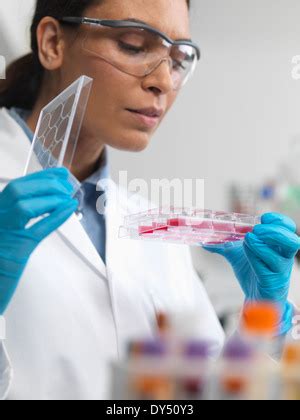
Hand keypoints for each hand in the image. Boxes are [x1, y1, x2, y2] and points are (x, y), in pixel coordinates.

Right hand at [0, 168, 77, 313]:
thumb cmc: (3, 254)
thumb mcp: (7, 228)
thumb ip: (19, 213)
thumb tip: (50, 199)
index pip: (16, 186)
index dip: (41, 177)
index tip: (60, 174)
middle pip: (18, 190)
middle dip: (46, 184)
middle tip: (66, 188)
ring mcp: (4, 233)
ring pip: (24, 207)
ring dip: (50, 199)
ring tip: (67, 198)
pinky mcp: (16, 251)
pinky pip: (38, 229)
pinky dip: (56, 216)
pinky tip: (69, 209)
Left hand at [205, 213, 299, 334]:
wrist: (255, 298)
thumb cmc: (253, 273)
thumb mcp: (237, 254)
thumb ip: (223, 244)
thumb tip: (204, 238)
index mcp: (278, 245)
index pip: (288, 228)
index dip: (278, 220)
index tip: (262, 218)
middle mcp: (283, 257)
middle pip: (291, 240)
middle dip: (273, 231)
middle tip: (256, 230)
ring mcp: (280, 271)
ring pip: (282, 255)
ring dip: (263, 244)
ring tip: (248, 240)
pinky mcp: (273, 283)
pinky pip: (269, 270)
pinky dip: (256, 258)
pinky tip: (246, 254)